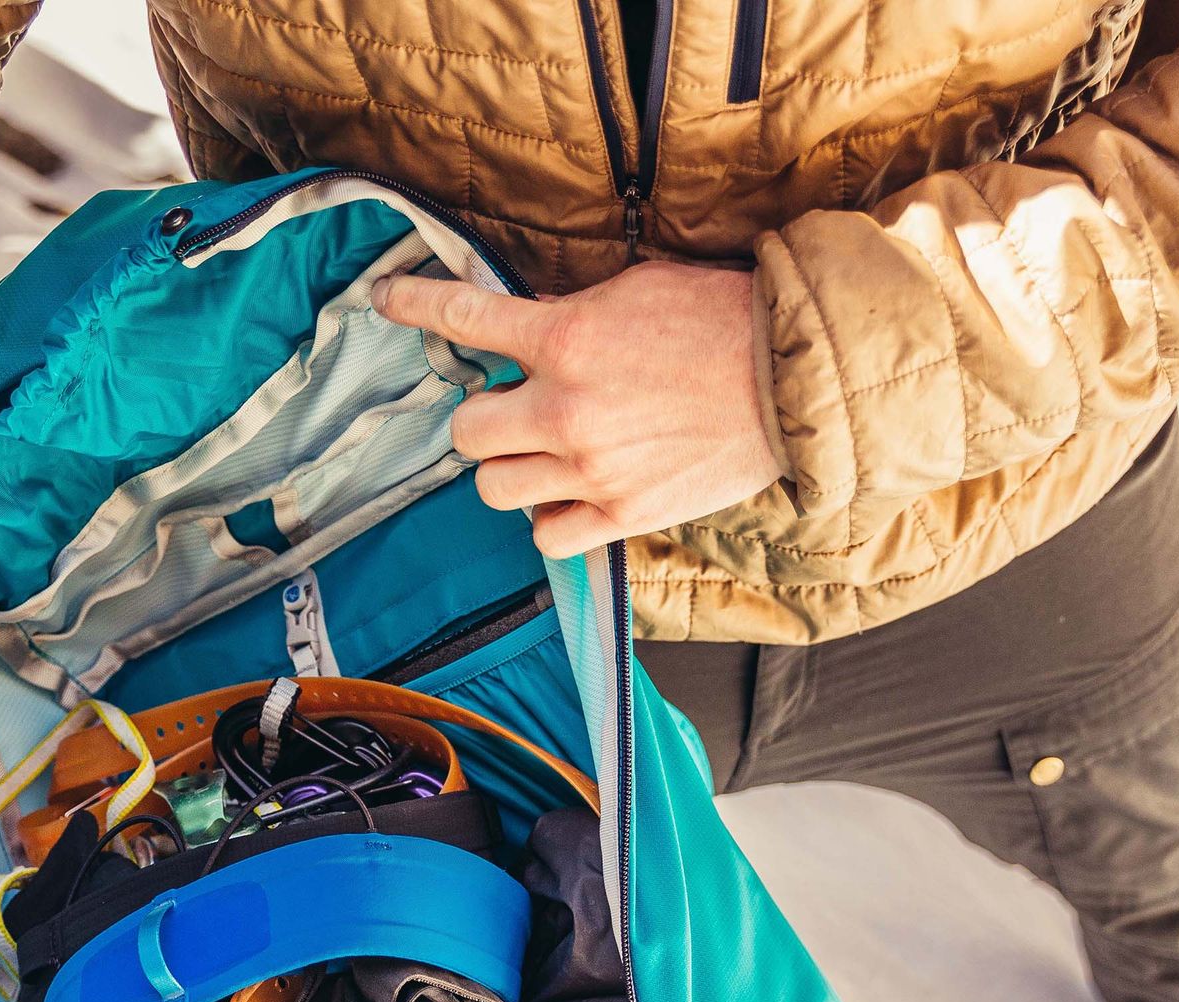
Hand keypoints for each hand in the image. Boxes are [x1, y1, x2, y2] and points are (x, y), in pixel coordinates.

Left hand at [373, 262, 785, 557]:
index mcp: (565, 339)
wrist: (794, 380)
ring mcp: (590, 470)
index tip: (384, 299)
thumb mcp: (637, 289)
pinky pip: (545, 535)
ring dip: (510, 471)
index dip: (414, 305)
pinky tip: (570, 495)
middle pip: (466, 432)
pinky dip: (549, 518)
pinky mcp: (621, 515)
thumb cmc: (722, 322)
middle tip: (510, 410)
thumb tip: (524, 325)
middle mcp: (565, 409)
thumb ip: (570, 312)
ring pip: (494, 490)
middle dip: (482, 418)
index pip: (464, 317)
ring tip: (544, 456)